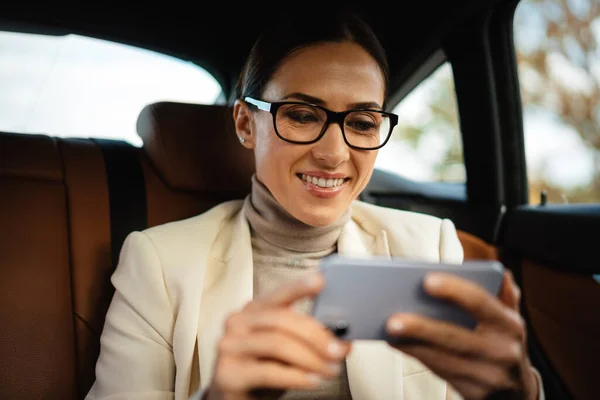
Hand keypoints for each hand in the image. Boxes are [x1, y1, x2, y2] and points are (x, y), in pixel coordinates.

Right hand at [206, 273, 349, 399]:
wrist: (231, 399)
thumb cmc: (260, 371)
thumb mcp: (285, 351)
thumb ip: (306, 340)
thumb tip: (342, 340)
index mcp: (252, 311)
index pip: (278, 295)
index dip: (299, 287)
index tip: (321, 281)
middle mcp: (237, 323)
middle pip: (281, 320)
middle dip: (316, 335)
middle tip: (338, 350)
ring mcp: (230, 347)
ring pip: (277, 343)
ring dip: (310, 358)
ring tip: (329, 369)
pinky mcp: (229, 374)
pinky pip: (270, 372)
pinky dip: (297, 377)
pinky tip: (311, 380)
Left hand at [386, 270, 538, 399]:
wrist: (517, 393)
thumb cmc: (503, 344)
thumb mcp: (510, 319)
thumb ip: (503, 295)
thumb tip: (500, 273)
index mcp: (509, 325)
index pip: (481, 302)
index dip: (454, 291)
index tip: (426, 280)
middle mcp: (501, 351)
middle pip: (455, 337)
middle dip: (422, 328)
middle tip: (392, 318)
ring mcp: (487, 376)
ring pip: (442, 359)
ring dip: (412, 344)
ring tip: (388, 328)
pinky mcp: (472, 393)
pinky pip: (438, 372)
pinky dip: (416, 355)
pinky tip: (397, 343)